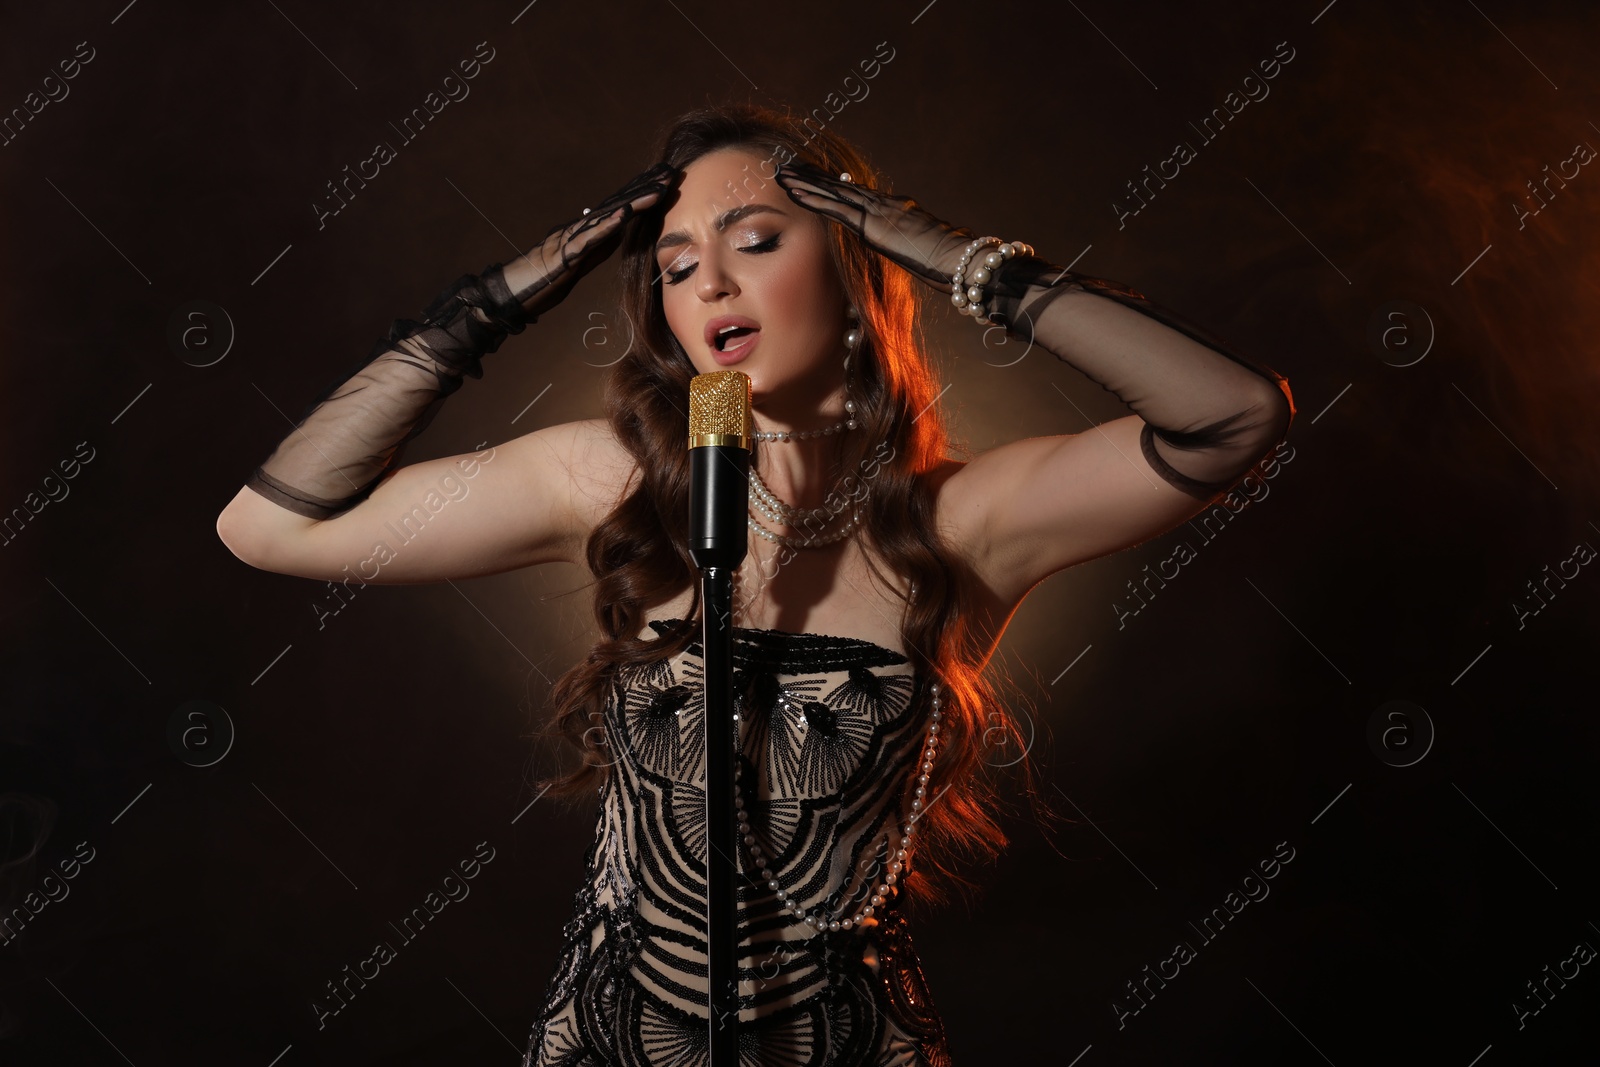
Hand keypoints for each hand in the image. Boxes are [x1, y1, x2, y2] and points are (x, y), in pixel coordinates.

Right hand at [501, 161, 678, 321]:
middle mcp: (578, 228)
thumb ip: (597, 247)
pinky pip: (589, 238)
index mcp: (584, 232)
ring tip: (660, 189)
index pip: (617, 208)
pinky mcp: (564, 255)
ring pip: (607, 216)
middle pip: (617, 204)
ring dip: (635, 202)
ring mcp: (571, 239)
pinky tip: (626, 215)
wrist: (507, 294)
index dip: (641, 193)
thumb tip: (618, 233)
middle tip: (670, 171)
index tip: (664, 179)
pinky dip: (608, 226)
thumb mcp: (579, 263)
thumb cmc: (540, 283)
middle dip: (645, 187)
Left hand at [772, 161, 977, 291]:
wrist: (961, 260)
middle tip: (789, 166)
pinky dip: (812, 199)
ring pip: (834, 192)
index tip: (815, 176)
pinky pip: (835, 209)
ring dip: (805, 183)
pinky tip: (793, 192)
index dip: (834, 185)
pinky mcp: (872, 224)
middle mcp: (885, 204)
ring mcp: (879, 211)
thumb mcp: (928, 252)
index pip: (858, 195)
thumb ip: (910, 248)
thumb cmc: (951, 263)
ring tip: (781, 173)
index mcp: (897, 210)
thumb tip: (905, 253)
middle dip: (815, 177)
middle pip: (842, 186)